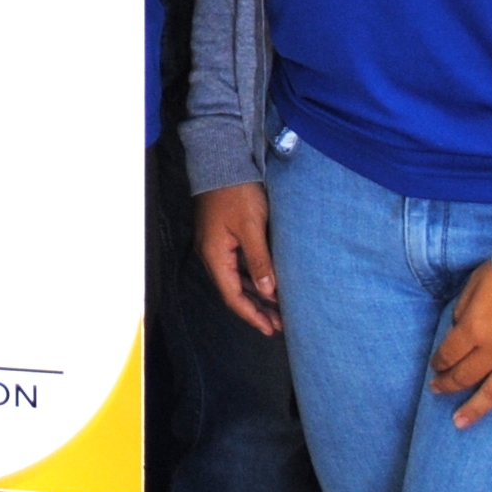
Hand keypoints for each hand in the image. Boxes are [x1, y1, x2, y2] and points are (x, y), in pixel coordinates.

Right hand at [192, 183, 280, 335]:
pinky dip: (253, 278)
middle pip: (234, 291)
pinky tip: (268, 284)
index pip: (233, 296)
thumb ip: (260, 261)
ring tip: (277, 310)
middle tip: (278, 325)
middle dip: (256, 310)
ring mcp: (218, 245)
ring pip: (237, 279)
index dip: (252, 315)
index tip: (271, 329)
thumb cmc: (236, 191)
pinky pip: (238, 266)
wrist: (222, 161)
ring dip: (256, 295)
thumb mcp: (251, 227)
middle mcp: (213, 254)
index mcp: (215, 256)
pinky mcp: (225, 236)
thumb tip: (268, 293)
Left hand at [429, 261, 491, 429]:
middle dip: (448, 385)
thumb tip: (457, 327)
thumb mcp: (478, 280)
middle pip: (466, 375)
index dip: (439, 363)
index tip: (435, 368)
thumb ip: (464, 306)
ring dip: (474, 409)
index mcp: (474, 328)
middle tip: (438, 391)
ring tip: (459, 423)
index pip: (449, 353)